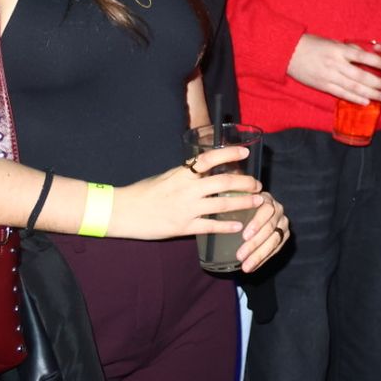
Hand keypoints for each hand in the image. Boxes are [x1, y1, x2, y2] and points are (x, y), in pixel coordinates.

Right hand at [113, 145, 262, 240]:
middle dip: (245, 183)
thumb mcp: (168, 176)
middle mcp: (187, 189)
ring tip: (257, 202)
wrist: (122, 212)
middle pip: (223, 183)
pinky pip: (210, 226)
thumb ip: (187, 174)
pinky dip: (226, 226)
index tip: (245, 153)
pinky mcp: (183, 226)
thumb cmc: (145, 192)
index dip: (230, 154)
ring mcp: (186, 208)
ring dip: (243, 203)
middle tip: (258, 185)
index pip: (210, 158)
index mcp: (182, 173)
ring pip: (222, 205)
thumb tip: (207, 169)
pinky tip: (238, 226)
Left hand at [235, 190, 289, 271]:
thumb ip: (230, 206)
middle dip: (255, 243)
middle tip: (240, 255)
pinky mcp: (284, 235)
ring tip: (246, 266)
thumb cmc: (240, 207)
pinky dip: (263, 259)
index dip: (257, 223)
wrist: (254, 213)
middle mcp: (278, 209)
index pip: (266, 210)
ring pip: (275, 240)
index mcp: (265, 199)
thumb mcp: (236, 202)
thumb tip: (210, 215)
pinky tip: (252, 267)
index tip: (244, 236)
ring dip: (259, 254)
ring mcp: (282, 223)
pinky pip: (276, 249)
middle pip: (270, 227)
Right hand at [286, 34, 380, 103]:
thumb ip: (349, 49)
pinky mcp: (323, 86)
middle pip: (360, 76)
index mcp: (339, 50)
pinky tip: (366, 101)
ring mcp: (329, 77)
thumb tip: (366, 54)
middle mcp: (336, 64)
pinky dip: (355, 98)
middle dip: (377, 83)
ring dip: (370, 93)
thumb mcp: (333, 42)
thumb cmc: (312, 44)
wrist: (288, 53)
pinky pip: (342, 94)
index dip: (376, 62)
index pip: (362, 57)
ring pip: (353, 88)